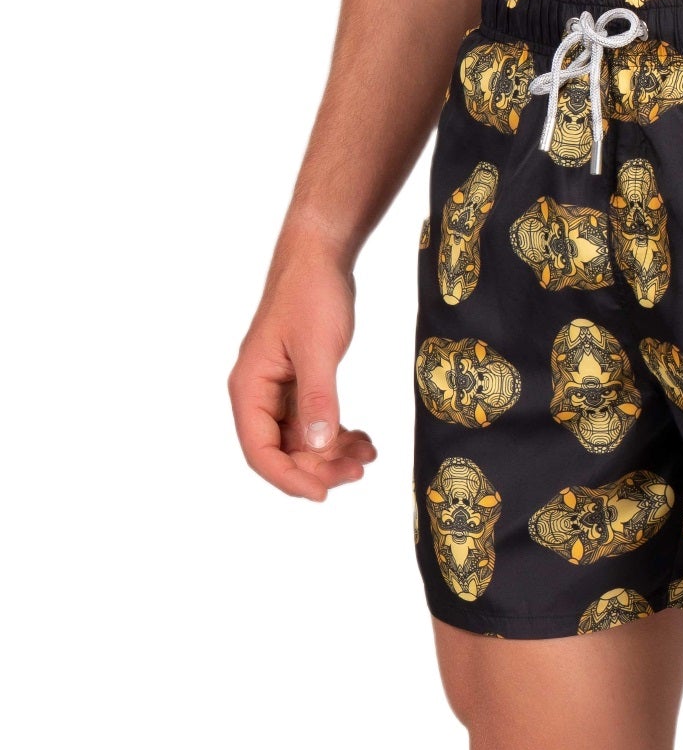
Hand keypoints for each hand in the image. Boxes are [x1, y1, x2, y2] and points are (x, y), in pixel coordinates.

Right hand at [229, 249, 376, 500]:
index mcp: (249, 387)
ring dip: (331, 453)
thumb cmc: (311, 294)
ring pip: (301, 439)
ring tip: (367, 457)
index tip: (323, 493)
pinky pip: (314, 420)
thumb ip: (318, 399)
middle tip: (357, 472)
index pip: (259, 451)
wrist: (321, 256)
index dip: (289, 478)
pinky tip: (363, 440)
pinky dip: (337, 433)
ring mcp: (279, 389)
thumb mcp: (318, 348)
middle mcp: (258, 393)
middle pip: (281, 450)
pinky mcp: (300, 381)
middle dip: (318, 467)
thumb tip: (317, 448)